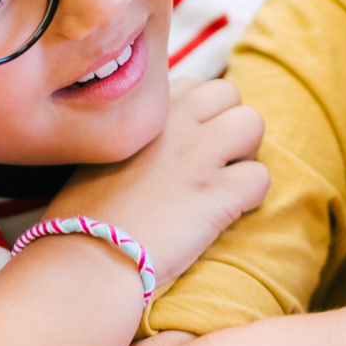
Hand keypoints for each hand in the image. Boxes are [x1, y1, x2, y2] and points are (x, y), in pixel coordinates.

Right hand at [51, 76, 267, 286]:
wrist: (87, 258)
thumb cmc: (85, 217)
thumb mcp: (101, 158)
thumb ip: (135, 141)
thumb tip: (157, 152)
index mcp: (145, 114)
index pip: (192, 87)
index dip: (199, 118)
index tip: (188, 148)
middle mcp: (174, 124)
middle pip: (228, 93)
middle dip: (229, 127)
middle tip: (215, 164)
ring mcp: (197, 156)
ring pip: (252, 123)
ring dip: (247, 154)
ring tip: (226, 184)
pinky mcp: (217, 194)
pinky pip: (260, 176)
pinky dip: (252, 196)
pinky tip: (229, 213)